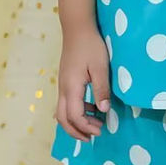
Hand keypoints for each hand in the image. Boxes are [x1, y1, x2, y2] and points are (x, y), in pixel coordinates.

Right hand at [55, 24, 110, 141]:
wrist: (77, 28)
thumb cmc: (91, 46)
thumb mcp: (101, 67)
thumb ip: (102, 89)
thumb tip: (103, 111)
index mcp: (71, 88)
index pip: (75, 116)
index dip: (86, 127)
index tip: (101, 130)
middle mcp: (63, 89)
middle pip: (62, 119)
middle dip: (76, 131)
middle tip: (92, 137)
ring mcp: (62, 84)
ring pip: (61, 112)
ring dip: (75, 122)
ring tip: (93, 125)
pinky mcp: (65, 80)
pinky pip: (65, 102)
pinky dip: (75, 111)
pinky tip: (90, 108)